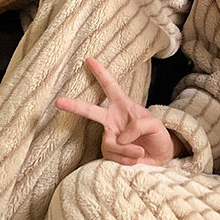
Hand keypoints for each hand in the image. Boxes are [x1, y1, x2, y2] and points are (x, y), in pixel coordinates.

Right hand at [55, 58, 184, 165]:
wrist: (161, 155)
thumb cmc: (158, 134)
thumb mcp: (154, 124)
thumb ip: (138, 126)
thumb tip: (120, 138)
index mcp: (123, 105)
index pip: (110, 87)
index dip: (101, 73)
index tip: (90, 60)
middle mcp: (112, 119)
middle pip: (90, 111)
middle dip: (74, 105)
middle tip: (58, 102)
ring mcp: (109, 136)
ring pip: (110, 144)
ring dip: (127, 151)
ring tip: (140, 151)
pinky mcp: (110, 152)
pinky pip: (113, 157)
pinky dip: (126, 159)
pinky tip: (136, 158)